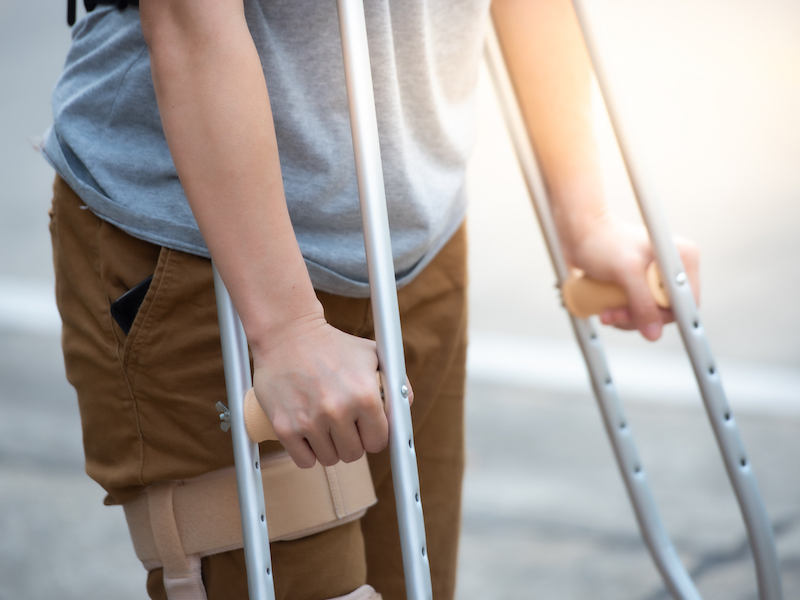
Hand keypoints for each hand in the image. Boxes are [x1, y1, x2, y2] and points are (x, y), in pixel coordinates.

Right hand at [251, 315, 390, 468]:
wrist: (288, 334)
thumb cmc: (333, 345)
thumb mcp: (372, 354)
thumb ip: (396, 381)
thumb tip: (406, 406)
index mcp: (364, 395)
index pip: (379, 442)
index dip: (374, 435)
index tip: (367, 428)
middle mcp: (337, 410)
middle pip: (354, 454)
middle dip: (352, 442)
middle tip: (344, 424)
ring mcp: (309, 420)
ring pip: (330, 459)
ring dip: (330, 447)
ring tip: (325, 425)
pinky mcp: (284, 426)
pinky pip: (304, 461)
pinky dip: (308, 453)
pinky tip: (309, 435)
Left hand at [568, 216, 699, 340]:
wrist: (579, 232)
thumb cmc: (602, 242)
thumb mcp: (626, 272)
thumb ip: (642, 302)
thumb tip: (654, 333)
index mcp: (683, 258)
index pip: (686, 303)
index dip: (664, 316)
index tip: (640, 320)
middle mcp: (674, 268)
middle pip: (667, 311)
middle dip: (639, 317)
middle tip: (614, 314)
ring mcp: (657, 277)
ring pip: (651, 314)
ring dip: (626, 318)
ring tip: (606, 312)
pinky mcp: (641, 284)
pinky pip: (639, 309)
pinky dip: (623, 314)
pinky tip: (607, 309)